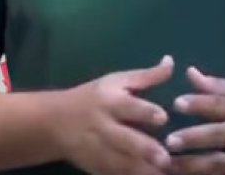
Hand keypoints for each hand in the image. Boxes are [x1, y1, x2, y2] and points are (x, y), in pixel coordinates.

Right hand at [55, 54, 176, 174]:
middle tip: (166, 158)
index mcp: (109, 100)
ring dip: (142, 170)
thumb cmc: (92, 96)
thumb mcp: (115, 81)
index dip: (145, 111)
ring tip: (163, 174)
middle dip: (144, 149)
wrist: (53, 121)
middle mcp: (103, 125)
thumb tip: (171, 61)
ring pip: (121, 162)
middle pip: (124, 138)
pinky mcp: (96, 166)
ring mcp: (97, 148)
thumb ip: (146, 76)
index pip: (128, 106)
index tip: (163, 117)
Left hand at [163, 66, 224, 174]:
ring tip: (170, 164)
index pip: (218, 104)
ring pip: (217, 162)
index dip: (197, 103)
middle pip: (216, 135)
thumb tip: (189, 72)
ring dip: (193, 164)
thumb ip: (216, 85)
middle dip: (192, 139)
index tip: (177, 103)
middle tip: (168, 141)